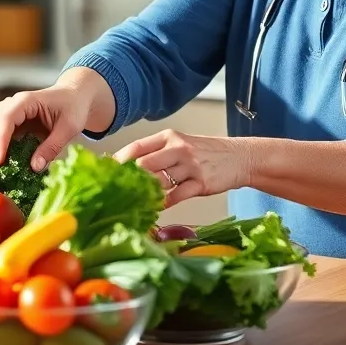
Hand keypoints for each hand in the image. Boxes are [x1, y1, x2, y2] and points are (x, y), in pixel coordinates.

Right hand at [0, 85, 92, 173]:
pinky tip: (1, 168)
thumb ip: (52, 147)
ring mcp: (9, 114)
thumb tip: (35, 167)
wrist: (74, 96)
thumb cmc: (73, 107)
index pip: (5, 120)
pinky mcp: (11, 124)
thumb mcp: (68, 127)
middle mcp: (12, 105)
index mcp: (25, 101)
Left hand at [112, 131, 251, 206]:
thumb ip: (158, 154)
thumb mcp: (181, 145)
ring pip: (158, 181)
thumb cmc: (206, 153)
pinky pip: (176, 196)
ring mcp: (190, 166)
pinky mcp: (201, 183)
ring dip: (145, 193)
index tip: (106, 173)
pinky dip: (163, 203)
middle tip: (115, 191)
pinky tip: (156, 207)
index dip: (118, 161)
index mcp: (169, 137)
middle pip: (143, 164)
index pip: (136, 147)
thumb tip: (129, 167)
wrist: (239, 157)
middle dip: (127, 180)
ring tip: (133, 202)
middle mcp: (178, 148)